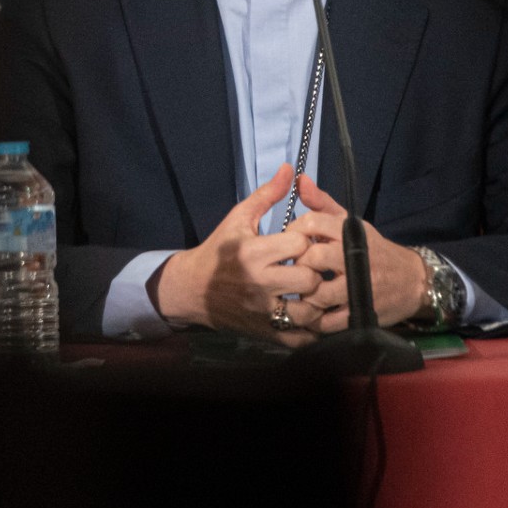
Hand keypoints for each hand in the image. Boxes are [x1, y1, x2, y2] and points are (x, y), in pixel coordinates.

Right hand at [153, 165, 325, 345]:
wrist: (192, 289)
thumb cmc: (219, 250)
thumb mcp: (238, 218)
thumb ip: (266, 195)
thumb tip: (289, 169)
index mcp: (254, 252)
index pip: (300, 246)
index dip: (306, 242)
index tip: (302, 242)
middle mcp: (259, 283)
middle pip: (309, 279)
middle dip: (315, 271)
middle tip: (311, 267)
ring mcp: (263, 311)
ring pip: (308, 311)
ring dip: (316, 301)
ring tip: (313, 291)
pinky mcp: (265, 332)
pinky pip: (299, 338)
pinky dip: (311, 329)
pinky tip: (311, 314)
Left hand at [283, 176, 430, 331]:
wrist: (412, 281)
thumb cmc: (374, 250)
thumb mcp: (351, 224)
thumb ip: (323, 204)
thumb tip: (300, 180)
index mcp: (351, 233)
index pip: (312, 223)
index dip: (293, 231)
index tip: (290, 241)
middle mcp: (355, 258)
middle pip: (313, 258)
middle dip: (298, 265)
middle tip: (294, 270)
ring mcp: (359, 288)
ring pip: (319, 293)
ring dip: (305, 295)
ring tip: (301, 293)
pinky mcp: (361, 313)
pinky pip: (329, 321)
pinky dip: (316, 320)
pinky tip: (312, 313)